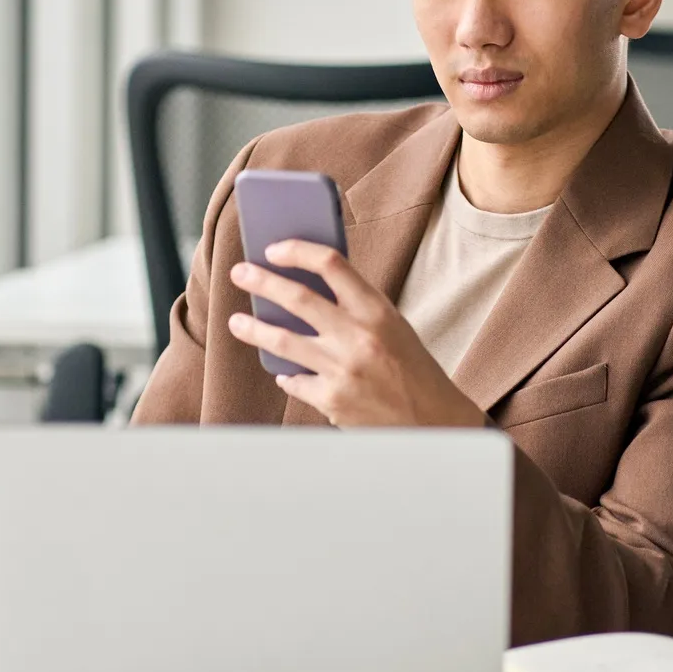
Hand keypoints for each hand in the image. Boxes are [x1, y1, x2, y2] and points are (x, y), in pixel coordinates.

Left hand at [226, 240, 486, 428]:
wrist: (435, 422)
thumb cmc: (412, 368)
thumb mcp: (392, 326)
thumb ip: (354, 307)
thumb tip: (301, 289)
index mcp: (377, 311)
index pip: (331, 264)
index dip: (297, 251)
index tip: (274, 249)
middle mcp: (359, 337)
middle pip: (296, 299)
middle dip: (261, 282)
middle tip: (239, 273)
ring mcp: (342, 371)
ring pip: (282, 342)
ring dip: (253, 328)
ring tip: (237, 321)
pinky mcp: (331, 401)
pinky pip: (295, 381)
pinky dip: (287, 374)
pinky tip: (284, 372)